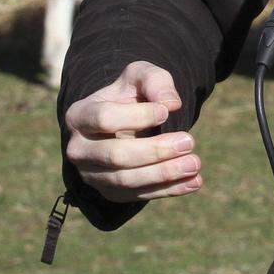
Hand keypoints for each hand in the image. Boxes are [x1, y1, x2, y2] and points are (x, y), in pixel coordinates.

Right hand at [62, 60, 202, 202]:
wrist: (124, 122)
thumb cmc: (130, 96)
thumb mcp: (140, 77)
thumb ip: (155, 81)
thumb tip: (171, 103)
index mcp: (80, 116)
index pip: (105, 118)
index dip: (138, 117)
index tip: (166, 113)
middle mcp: (79, 149)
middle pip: (116, 155)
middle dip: (155, 151)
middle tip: (189, 141)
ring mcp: (92, 175)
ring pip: (126, 181)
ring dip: (164, 174)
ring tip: (194, 164)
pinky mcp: (110, 193)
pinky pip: (139, 196)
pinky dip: (168, 190)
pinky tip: (194, 181)